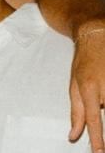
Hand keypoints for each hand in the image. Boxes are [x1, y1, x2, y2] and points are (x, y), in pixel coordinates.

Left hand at [69, 22, 104, 152]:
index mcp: (88, 89)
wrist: (96, 37)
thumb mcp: (73, 86)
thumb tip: (73, 136)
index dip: (97, 138)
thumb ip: (75, 112)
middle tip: (98, 92)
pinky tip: (103, 81)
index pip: (92, 118)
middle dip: (104, 112)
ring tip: (100, 79)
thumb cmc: (83, 64)